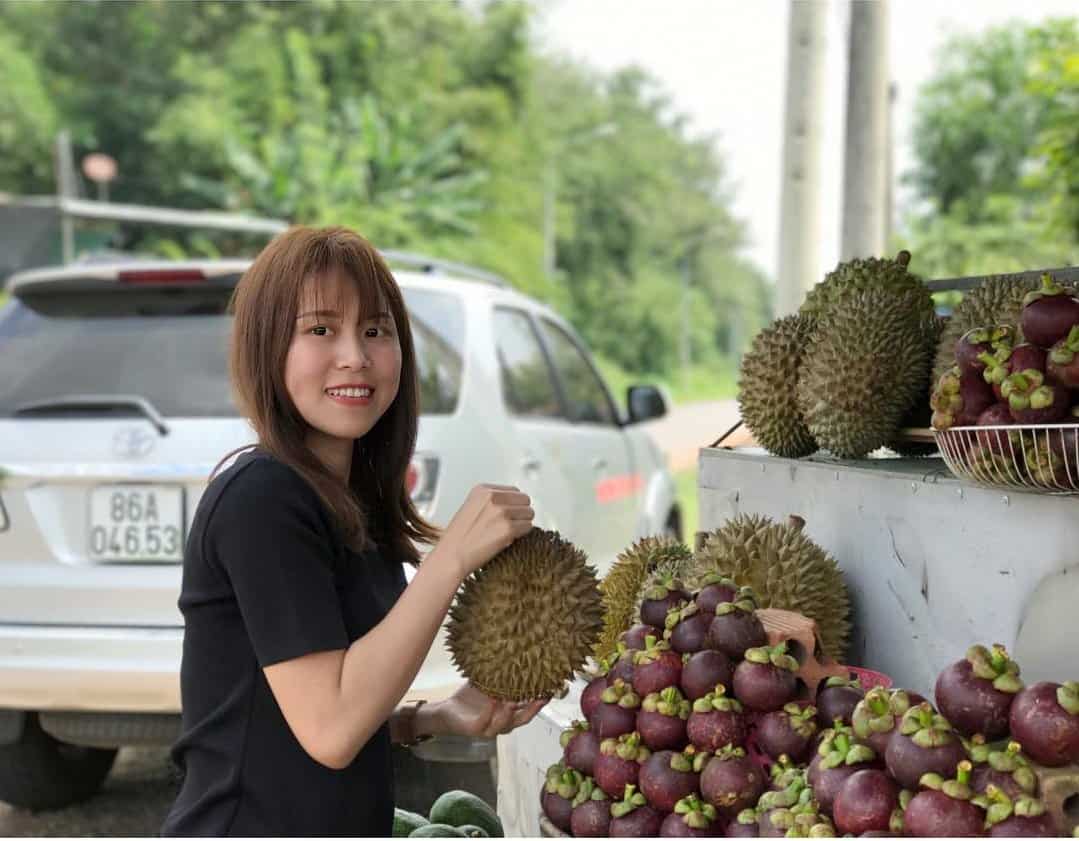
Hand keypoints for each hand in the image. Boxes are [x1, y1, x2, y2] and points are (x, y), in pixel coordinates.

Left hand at [430, 682, 547, 739]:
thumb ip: (500, 676)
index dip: (540, 702)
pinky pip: (485, 722)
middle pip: (522, 720)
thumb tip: (513, 653)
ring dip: (510, 712)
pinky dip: (490, 712)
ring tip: (515, 700)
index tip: (551, 690)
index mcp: (508, 714)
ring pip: (505, 724)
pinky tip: (493, 700)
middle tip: (542, 697)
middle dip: (533, 709)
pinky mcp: (476, 730)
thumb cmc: (470, 698)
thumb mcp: (488, 685)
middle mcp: (502, 723)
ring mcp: (489, 729)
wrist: (447, 712)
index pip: (528, 709)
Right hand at [438, 484, 533, 579]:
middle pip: (525, 500)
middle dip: (521, 513)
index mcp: (483, 490)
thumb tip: (517, 503)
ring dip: (522, 524)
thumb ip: (492, 501)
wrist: (451, 557)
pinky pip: (528, 527)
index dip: (513, 505)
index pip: (514, 490)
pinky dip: (521, 535)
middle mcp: (492, 497)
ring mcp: (501, 512)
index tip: (506, 516)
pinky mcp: (508, 529)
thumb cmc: (460, 537)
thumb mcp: (472, 507)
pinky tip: (507, 540)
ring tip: (506, 533)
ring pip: (529, 514)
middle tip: (510, 525)